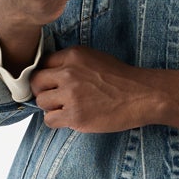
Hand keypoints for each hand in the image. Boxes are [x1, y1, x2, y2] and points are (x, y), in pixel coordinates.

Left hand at [30, 47, 178, 133]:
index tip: (52, 85)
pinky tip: (70, 119)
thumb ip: (72, 63)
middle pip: (36, 82)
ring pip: (41, 102)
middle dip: (43, 92)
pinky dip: (57, 122)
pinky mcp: (75, 115)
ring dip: (51, 108)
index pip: (43, 64)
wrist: (142, 96)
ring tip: (67, 109)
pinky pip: (49, 120)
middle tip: (56, 99)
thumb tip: (51, 75)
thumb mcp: (95, 58)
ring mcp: (71, 95)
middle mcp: (69, 73)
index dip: (46, 76)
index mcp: (73, 56)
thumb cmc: (121, 80)